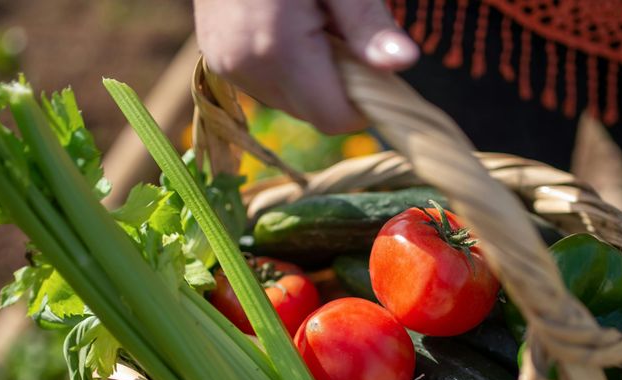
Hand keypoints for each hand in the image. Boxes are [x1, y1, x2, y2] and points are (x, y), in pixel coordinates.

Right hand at [193, 0, 418, 133]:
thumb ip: (366, 24)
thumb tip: (403, 62)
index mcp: (278, 49)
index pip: (334, 117)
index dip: (365, 102)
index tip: (377, 67)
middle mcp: (245, 66)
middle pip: (314, 112)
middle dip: (340, 84)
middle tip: (341, 28)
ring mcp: (226, 64)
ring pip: (292, 101)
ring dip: (314, 75)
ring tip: (312, 21)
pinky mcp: (218, 59)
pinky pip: (268, 84)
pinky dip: (289, 67)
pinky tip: (289, 25)